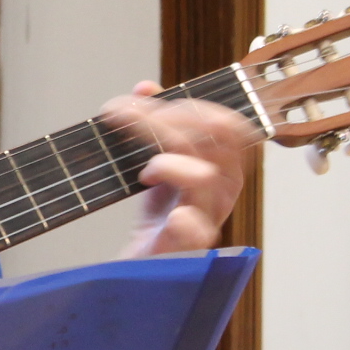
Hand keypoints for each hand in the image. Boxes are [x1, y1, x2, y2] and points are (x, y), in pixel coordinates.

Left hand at [101, 81, 254, 257]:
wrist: (144, 261)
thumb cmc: (158, 212)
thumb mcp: (158, 161)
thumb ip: (156, 122)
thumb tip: (145, 87)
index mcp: (223, 165)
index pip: (224, 123)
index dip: (186, 106)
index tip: (142, 103)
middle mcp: (223, 188)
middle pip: (213, 139)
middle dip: (166, 120)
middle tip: (125, 119)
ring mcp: (209, 217)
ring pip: (203, 176)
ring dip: (165, 161)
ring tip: (143, 171)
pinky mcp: (188, 246)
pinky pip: (197, 231)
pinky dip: (184, 219)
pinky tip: (168, 210)